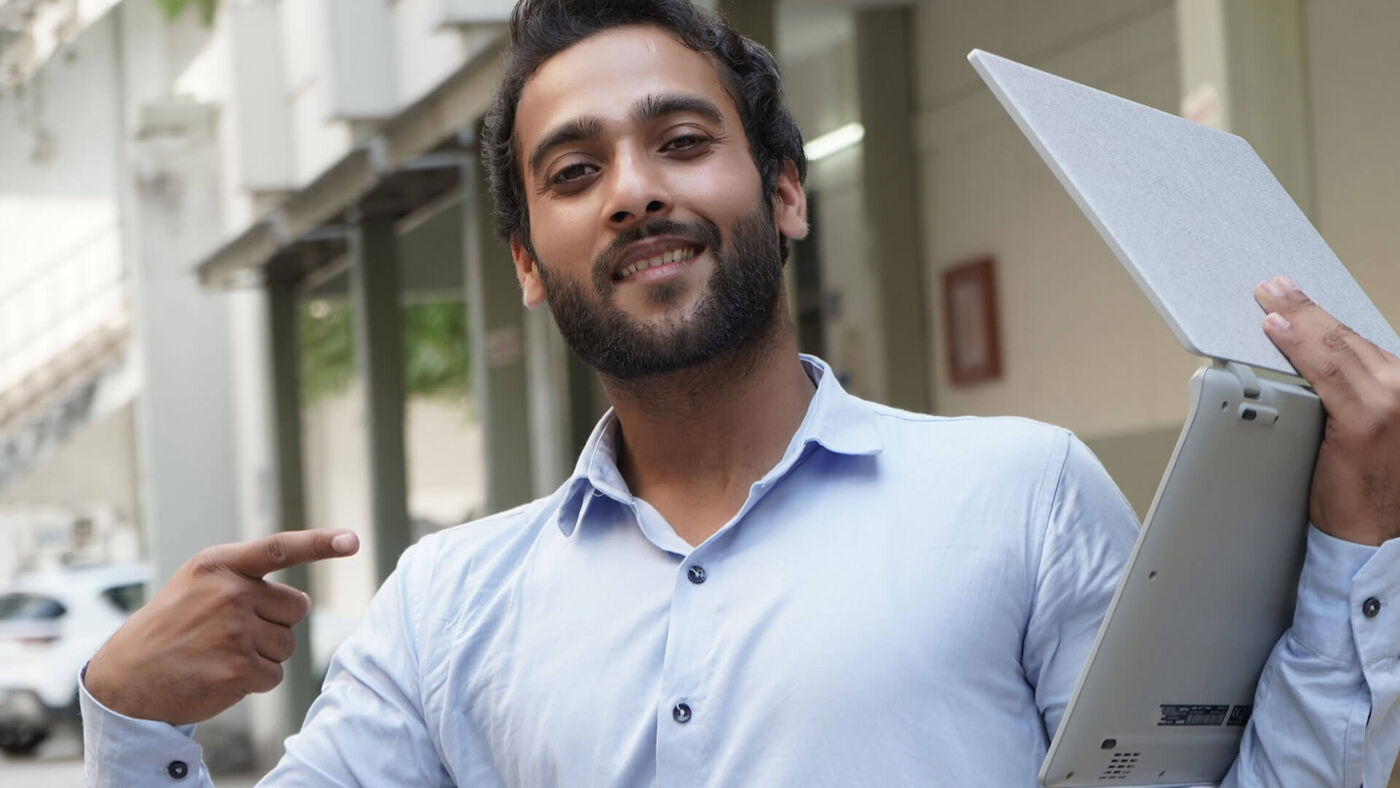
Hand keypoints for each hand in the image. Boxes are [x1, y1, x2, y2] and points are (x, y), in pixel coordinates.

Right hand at [84, 529, 359, 724]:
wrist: (127, 676)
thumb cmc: (173, 625)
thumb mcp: (198, 583)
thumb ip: (245, 576)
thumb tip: (302, 602)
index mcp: (219, 564)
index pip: (280, 548)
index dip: (320, 543)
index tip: (352, 539)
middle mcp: (228, 593)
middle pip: (296, 608)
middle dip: (276, 622)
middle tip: (233, 631)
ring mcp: (233, 632)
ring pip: (287, 644)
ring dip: (264, 654)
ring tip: (222, 652)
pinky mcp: (237, 670)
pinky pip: (274, 675)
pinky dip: (255, 680)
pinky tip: (221, 674)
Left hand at [1256, 275, 1399, 545]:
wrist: (1378, 535)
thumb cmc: (1371, 486)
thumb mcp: (1370, 428)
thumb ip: (1354, 394)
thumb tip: (1313, 363)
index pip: (1360, 340)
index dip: (1324, 315)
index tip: (1298, 295)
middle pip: (1346, 337)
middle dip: (1307, 308)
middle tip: (1274, 286)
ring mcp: (1390, 403)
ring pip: (1335, 347)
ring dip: (1298, 317)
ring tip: (1269, 298)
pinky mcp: (1366, 421)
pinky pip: (1324, 372)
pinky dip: (1297, 346)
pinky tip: (1277, 329)